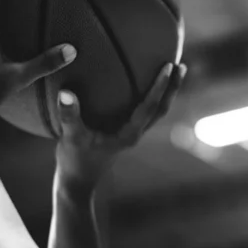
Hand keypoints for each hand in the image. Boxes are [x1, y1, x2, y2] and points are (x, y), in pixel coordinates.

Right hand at [55, 62, 185, 190]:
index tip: (168, 66)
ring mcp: (133, 134)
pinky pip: (145, 112)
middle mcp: (136, 134)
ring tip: (174, 71)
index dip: (160, 86)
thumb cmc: (75, 161)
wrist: (78, 182)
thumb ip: (69, 116)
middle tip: (182, 66)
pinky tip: (147, 84)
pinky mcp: (126, 133)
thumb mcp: (70, 138)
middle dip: (172, 88)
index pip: (150, 107)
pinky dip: (152, 97)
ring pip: (156, 111)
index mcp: (129, 135)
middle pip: (161, 109)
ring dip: (166, 92)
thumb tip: (66, 92)